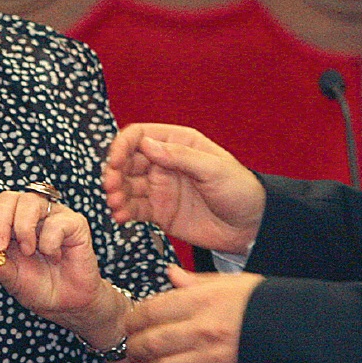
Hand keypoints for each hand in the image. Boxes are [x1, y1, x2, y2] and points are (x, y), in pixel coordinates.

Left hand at [0, 190, 127, 343]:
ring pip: (29, 201)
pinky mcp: (74, 222)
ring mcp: (52, 215)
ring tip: (29, 251)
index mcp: (10, 225)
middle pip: (7, 198)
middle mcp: (30, 215)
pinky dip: (50, 241)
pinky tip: (54, 256)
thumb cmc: (39, 286)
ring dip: (23, 228)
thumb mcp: (9, 278)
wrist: (67, 303)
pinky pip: (56, 220)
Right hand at [102, 123, 265, 253]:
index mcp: (178, 143)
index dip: (122, 146)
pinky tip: (120, 217)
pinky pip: (135, 209)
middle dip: (114, 172)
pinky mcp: (160, 211)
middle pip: (127, 161)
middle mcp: (165, 163)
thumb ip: (180, 157)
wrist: (251, 227)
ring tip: (115, 205)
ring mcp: (161, 187)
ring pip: (127, 185)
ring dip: (115, 193)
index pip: (140, 136)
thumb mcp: (214, 169)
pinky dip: (123, 211)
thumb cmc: (240, 190)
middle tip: (110, 187)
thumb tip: (146, 145)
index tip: (115, 162)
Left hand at [125, 264, 264, 362]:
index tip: (130, 321)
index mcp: (201, 301)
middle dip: (134, 347)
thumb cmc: (262, 301)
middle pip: (151, 343)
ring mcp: (210, 357)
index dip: (134, 319)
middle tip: (132, 346)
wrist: (294, 328)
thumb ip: (194, 281)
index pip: (151, 311)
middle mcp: (202, 329)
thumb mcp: (229, 281)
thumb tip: (171, 274)